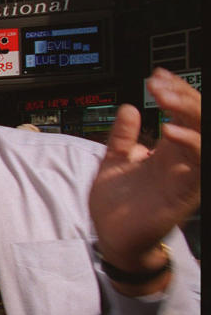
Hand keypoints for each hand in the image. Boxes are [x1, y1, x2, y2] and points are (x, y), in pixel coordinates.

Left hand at [90, 68, 199, 280]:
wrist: (111, 238)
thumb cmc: (115, 204)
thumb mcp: (113, 160)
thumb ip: (122, 136)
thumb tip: (129, 107)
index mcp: (165, 152)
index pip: (180, 114)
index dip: (173, 93)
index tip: (157, 76)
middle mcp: (179, 161)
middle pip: (196, 120)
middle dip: (182, 96)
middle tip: (160, 83)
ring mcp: (184, 176)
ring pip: (203, 137)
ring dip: (188, 114)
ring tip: (166, 98)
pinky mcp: (184, 193)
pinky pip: (197, 165)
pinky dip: (190, 145)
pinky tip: (172, 131)